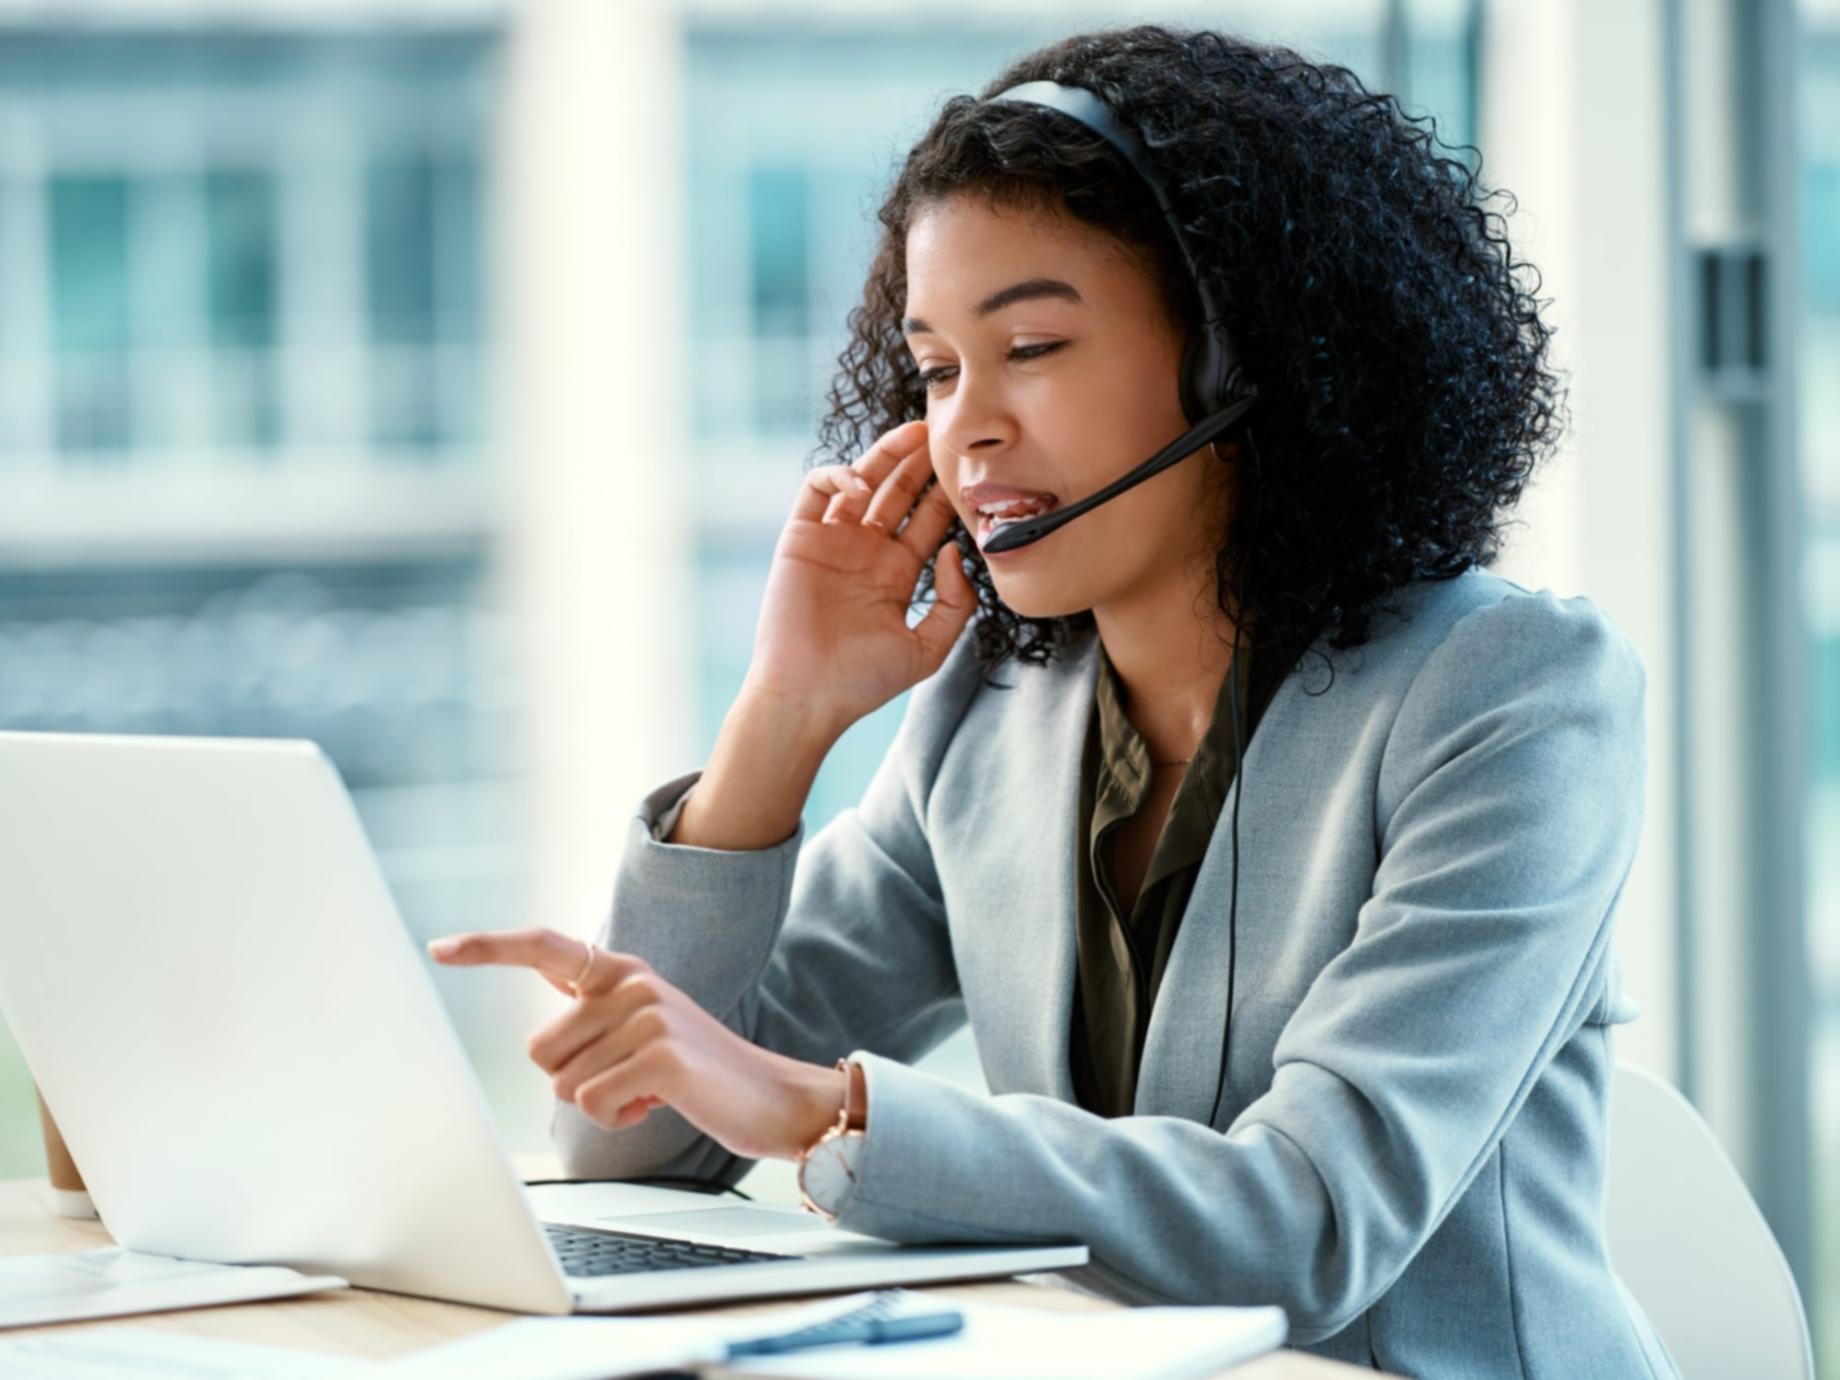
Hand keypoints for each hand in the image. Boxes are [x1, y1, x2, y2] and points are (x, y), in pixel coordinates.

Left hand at [427, 927, 846, 1161]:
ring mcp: (647, 1016)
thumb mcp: (645, 1024)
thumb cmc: (697, 1070)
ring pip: (564, 1083)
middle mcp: (631, 983)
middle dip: (574, 1080)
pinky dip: (618, 1119)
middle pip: (540, 1050)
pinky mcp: (660, 1057)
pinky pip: (592, 1104)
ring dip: (600, 1102)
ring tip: (648, 1090)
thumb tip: (548, 989)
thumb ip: (596, 1005)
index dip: (488, 948)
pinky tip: (657, 1104)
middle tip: (628, 1078)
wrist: (771, 1095)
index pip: (544, 947)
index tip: (439, 948)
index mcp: (621, 971)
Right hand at [745, 419, 975, 736]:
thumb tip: (953, 549)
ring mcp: (834, 541)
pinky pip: (817, 489)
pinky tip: (862, 483)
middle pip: (899, 492)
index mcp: (898, 573)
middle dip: (920, 463)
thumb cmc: (864, 680)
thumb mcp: (928, 647)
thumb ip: (955, 603)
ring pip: (862, 480)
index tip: (971, 474)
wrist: (809, 695)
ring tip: (914, 435)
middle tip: (945, 436)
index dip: (946, 494)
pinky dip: (838, 474)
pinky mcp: (800, 537)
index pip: (927, 520)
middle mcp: (867, 551)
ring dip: (887, 455)